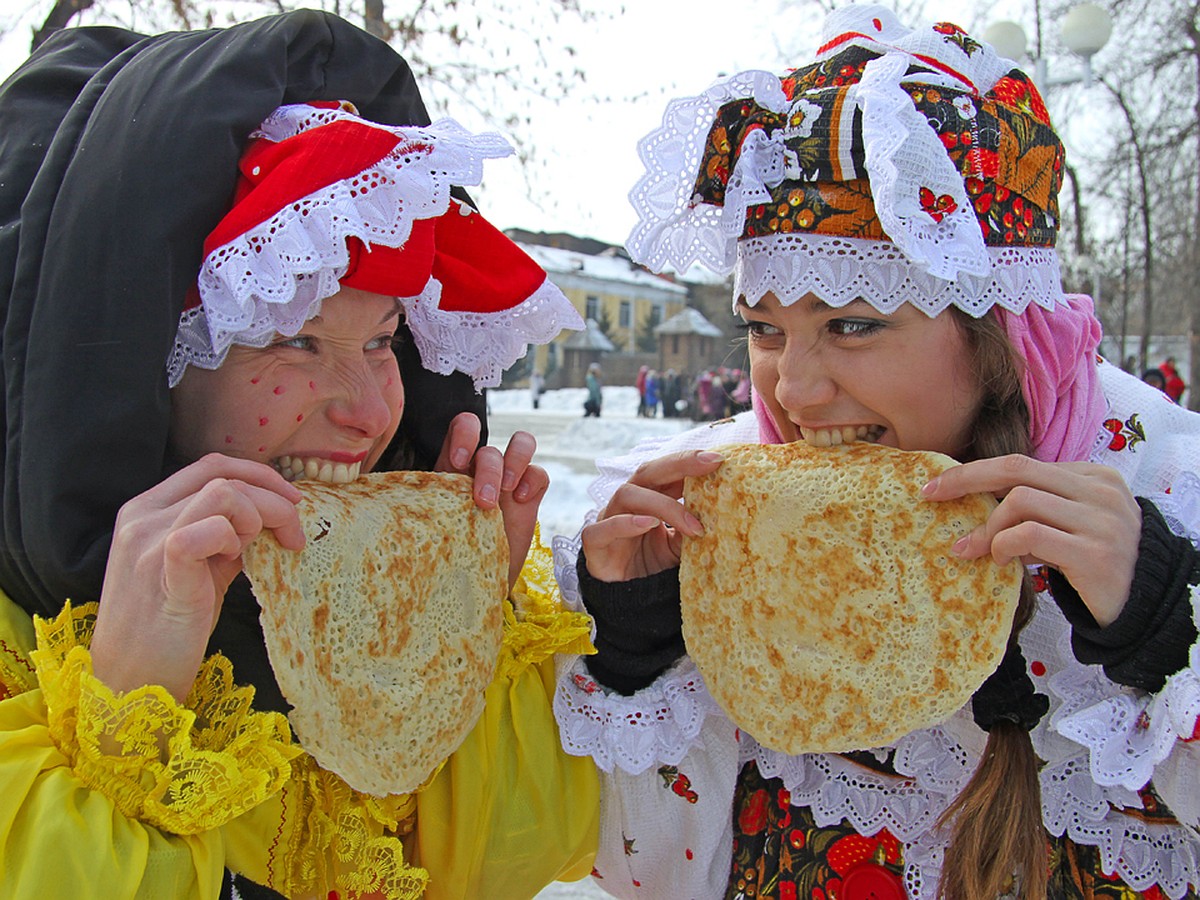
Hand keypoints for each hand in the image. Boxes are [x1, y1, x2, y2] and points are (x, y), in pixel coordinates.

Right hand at [90, 454, 305, 701]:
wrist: (133, 681)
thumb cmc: (169, 627)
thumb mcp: (199, 568)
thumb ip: (226, 537)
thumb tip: (271, 516)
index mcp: (147, 509)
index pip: (210, 466)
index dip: (258, 475)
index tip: (291, 500)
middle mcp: (141, 516)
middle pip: (223, 477)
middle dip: (273, 500)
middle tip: (293, 536)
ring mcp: (147, 540)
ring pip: (223, 493)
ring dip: (256, 518)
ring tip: (254, 553)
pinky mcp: (161, 569)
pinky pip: (209, 530)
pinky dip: (233, 539)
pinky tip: (233, 563)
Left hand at [435, 412, 548, 589]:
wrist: (473, 582)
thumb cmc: (447, 551)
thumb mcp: (432, 525)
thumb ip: (426, 506)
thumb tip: (399, 503)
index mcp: (454, 467)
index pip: (463, 428)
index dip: (464, 434)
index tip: (458, 462)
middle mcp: (481, 468)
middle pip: (490, 443)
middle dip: (488, 468)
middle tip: (484, 500)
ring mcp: (508, 481)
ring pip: (522, 442)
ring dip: (515, 460)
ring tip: (508, 490)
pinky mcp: (529, 497)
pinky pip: (539, 473)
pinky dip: (532, 481)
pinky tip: (521, 501)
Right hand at [582, 450, 723, 581]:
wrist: (629, 598)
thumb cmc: (655, 563)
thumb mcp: (682, 545)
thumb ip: (694, 528)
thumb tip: (724, 514)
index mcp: (650, 496)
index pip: (668, 470)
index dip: (690, 461)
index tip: (719, 459)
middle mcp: (629, 501)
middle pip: (648, 471)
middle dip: (679, 464)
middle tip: (710, 464)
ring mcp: (609, 518)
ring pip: (628, 495)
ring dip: (663, 506)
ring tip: (692, 525)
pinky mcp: (594, 543)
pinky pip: (602, 528)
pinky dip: (625, 524)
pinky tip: (648, 524)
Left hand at [921, 454, 1141, 626]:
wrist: (1142, 604)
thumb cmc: (1093, 563)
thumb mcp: (1063, 530)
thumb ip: (1030, 514)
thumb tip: (970, 513)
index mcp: (1093, 477)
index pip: (1023, 464)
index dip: (976, 472)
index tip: (938, 486)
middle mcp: (1100, 491)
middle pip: (1017, 469)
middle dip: (967, 480)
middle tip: (932, 496)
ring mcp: (1101, 520)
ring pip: (1021, 500)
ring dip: (988, 527)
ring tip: (976, 550)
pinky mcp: (1095, 552)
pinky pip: (1031, 534)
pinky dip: (1005, 544)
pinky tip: (1001, 560)